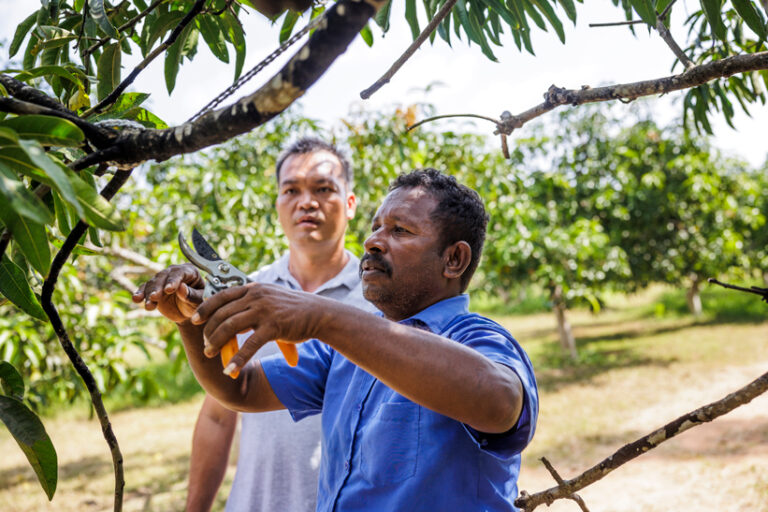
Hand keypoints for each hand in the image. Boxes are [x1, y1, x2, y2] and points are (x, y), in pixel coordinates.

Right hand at [132, 264, 204, 322]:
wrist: (187, 312)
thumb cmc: (198, 304)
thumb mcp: (199, 301)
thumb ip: (192, 295)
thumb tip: (181, 288)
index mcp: (190, 271)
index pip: (180, 273)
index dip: (173, 280)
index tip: (169, 289)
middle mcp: (174, 272)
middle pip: (163, 276)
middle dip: (158, 287)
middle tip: (155, 297)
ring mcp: (163, 279)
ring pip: (153, 283)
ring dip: (149, 294)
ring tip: (149, 306)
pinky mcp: (153, 287)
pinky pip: (145, 288)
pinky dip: (140, 293)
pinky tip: (136, 299)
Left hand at [191, 283, 322, 372]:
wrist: (318, 314)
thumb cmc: (293, 309)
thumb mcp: (270, 297)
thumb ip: (252, 301)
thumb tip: (233, 312)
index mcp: (253, 289)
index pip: (222, 296)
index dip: (206, 308)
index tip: (195, 319)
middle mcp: (256, 297)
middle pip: (222, 313)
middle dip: (209, 331)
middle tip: (206, 345)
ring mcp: (264, 311)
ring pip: (230, 327)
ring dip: (216, 342)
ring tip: (210, 354)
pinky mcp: (273, 326)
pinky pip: (249, 345)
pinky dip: (237, 359)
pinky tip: (230, 370)